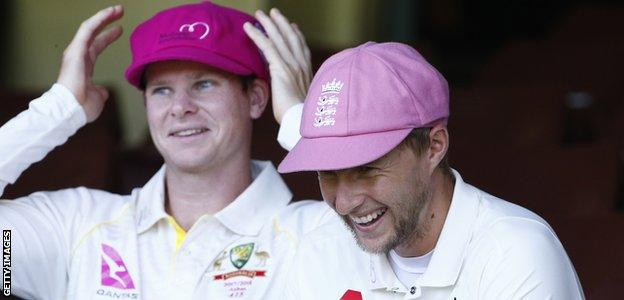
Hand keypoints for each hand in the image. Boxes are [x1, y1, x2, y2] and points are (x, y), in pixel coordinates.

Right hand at [56, 5, 123, 122]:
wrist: (70, 110)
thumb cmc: (81, 107)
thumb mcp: (97, 98)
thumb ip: (101, 91)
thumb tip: (103, 91)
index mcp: (83, 67)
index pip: (96, 47)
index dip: (108, 37)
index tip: (119, 30)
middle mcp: (78, 57)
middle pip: (94, 35)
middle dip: (107, 23)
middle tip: (120, 13)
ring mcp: (76, 52)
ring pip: (90, 28)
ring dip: (104, 17)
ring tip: (118, 9)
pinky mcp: (76, 49)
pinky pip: (87, 29)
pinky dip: (99, 19)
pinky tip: (109, 12)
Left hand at [244, 8, 311, 123]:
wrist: (302, 121)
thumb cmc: (301, 117)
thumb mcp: (302, 101)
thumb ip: (297, 91)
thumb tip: (291, 93)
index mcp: (308, 72)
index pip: (302, 48)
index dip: (297, 35)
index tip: (293, 26)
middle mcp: (302, 65)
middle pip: (291, 37)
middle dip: (282, 23)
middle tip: (274, 12)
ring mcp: (292, 65)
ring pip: (279, 38)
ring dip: (268, 23)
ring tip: (260, 14)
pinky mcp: (281, 69)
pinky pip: (267, 47)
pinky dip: (257, 35)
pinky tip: (248, 27)